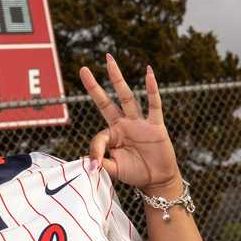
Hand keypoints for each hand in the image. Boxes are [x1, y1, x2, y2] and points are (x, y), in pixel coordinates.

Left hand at [80, 55, 181, 194]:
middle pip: (106, 101)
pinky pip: (154, 104)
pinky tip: (149, 73)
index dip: (96, 151)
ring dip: (117, 78)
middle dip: (94, 86)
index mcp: (112, 135)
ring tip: (109, 60)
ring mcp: (139, 123)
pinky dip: (152, 89)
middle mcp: (123, 124)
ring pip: (126, 96)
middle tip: (83, 69)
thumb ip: (102, 163)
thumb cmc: (135, 173)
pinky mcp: (155, 125)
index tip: (94, 165)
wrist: (157, 180)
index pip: (99, 137)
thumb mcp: (114, 170)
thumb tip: (90, 164)